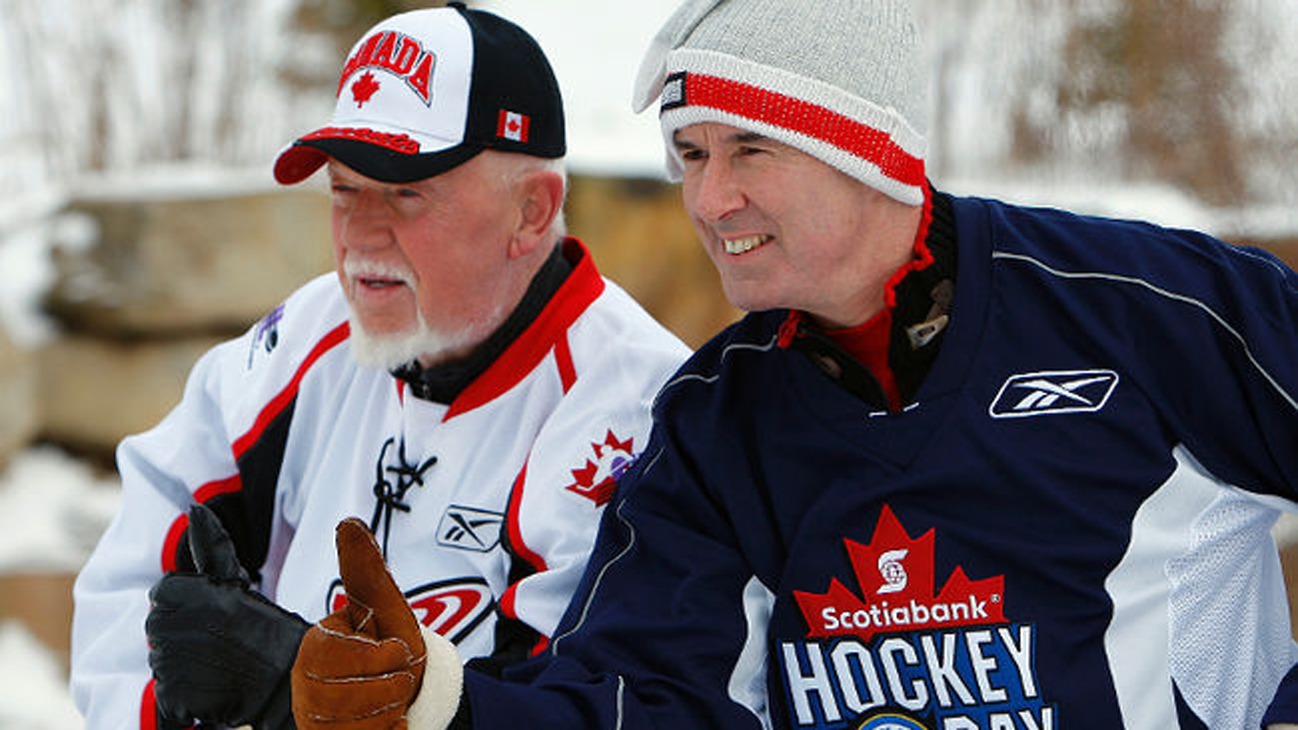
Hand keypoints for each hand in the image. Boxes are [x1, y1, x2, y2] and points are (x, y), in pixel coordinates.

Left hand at [146, 503, 307, 728]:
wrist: (290, 679)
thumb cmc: (266, 629)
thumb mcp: (237, 582)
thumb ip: (211, 546)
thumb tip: (195, 508)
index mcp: (190, 594)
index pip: (161, 594)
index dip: (185, 604)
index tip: (212, 615)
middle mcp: (177, 626)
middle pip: (156, 628)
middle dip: (181, 634)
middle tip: (217, 642)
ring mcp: (173, 664)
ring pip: (161, 662)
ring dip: (184, 667)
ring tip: (217, 665)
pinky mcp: (175, 699)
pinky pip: (167, 697)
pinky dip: (185, 700)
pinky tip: (212, 689)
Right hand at [292, 518, 426, 729]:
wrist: (419, 692)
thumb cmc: (397, 646)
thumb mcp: (386, 606)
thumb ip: (365, 570)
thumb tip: (348, 522)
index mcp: (315, 646)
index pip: (331, 655)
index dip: (377, 655)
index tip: (396, 648)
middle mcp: (305, 685)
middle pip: (338, 696)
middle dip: (387, 684)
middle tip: (398, 676)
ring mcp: (314, 719)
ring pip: (348, 725)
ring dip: (388, 709)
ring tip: (394, 697)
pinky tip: (392, 722)